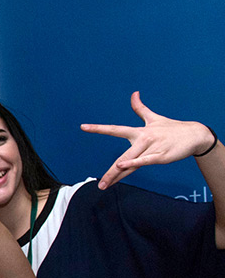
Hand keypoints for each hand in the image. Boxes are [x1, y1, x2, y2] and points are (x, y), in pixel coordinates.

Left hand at [83, 91, 217, 188]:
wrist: (195, 134)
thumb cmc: (171, 128)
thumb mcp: (154, 118)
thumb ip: (140, 108)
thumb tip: (134, 93)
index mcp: (139, 131)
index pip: (115, 129)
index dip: (99, 128)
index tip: (83, 127)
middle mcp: (143, 139)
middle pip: (122, 157)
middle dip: (110, 171)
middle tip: (99, 182)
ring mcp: (152, 148)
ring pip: (131, 163)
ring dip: (117, 174)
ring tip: (105, 184)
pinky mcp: (161, 156)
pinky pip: (144, 161)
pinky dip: (134, 163)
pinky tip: (123, 167)